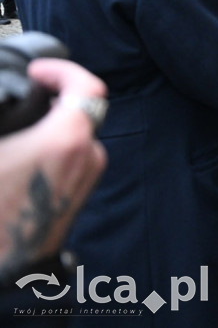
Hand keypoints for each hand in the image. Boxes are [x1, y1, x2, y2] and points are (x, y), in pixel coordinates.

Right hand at [0, 59, 106, 273]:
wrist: (2, 268)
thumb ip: (4, 119)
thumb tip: (4, 103)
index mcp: (68, 140)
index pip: (87, 85)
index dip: (62, 70)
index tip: (37, 71)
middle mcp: (89, 156)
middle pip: (81, 108)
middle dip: (53, 96)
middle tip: (26, 92)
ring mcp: (88, 176)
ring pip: (77, 133)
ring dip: (53, 122)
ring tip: (20, 123)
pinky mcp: (81, 193)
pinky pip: (74, 155)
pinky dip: (55, 143)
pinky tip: (25, 150)